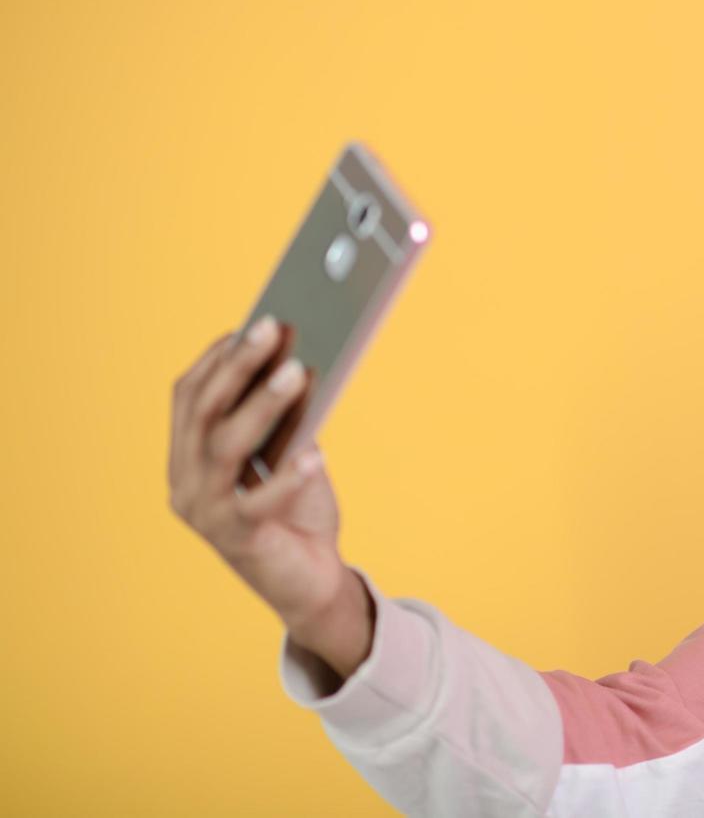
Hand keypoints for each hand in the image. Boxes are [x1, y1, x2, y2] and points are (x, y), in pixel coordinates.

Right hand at [168, 318, 348, 632]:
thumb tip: (300, 360)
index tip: (249, 324)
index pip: (188, 396)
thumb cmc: (298, 511)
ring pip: (225, 447)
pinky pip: (257, 501)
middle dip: (237, 366)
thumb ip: (285, 418)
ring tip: (297, 372)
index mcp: (188, 456)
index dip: (217, 358)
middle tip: (272, 328)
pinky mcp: (236, 540)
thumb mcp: (289, 455)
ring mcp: (204, 512)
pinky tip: (315, 454)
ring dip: (261, 405)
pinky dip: (286, 476)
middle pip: (204, 412)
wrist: (309, 582)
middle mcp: (185, 482)